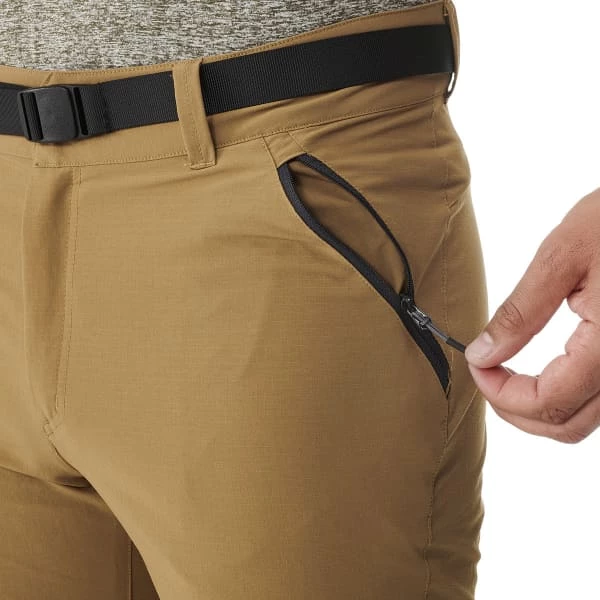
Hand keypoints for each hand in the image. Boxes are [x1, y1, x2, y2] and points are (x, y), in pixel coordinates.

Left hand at [464, 187, 599, 442]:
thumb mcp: (562, 256)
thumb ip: (520, 313)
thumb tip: (482, 354)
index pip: (548, 401)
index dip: (501, 395)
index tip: (476, 366)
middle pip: (566, 424)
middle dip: (515, 409)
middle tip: (485, 375)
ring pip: (585, 419)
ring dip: (539, 408)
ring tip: (507, 376)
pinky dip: (565, 397)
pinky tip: (544, 372)